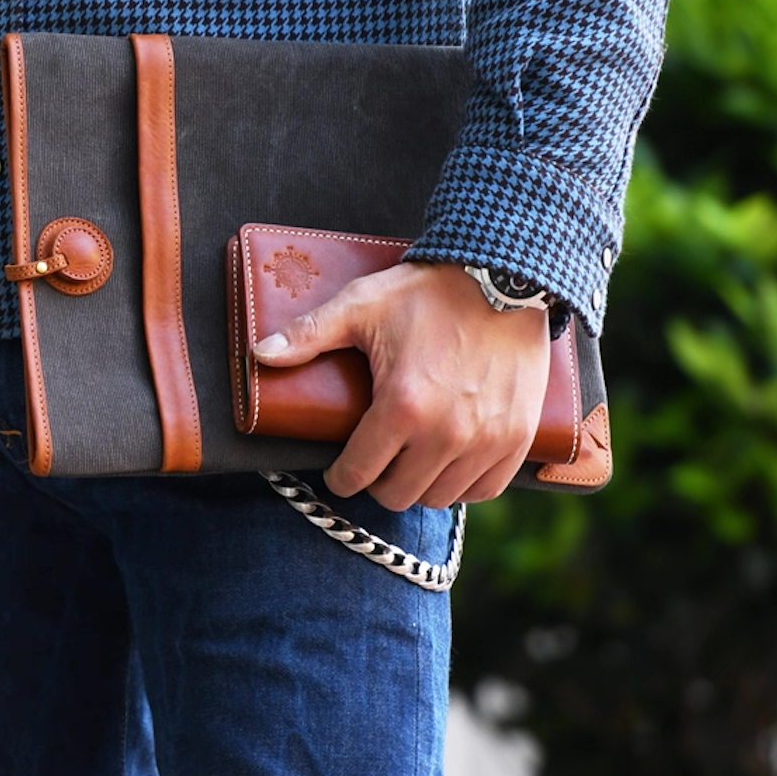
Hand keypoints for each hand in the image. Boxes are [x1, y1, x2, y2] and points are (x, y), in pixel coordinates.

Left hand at [251, 262, 548, 509]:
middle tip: (374, 461)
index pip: (358, 474)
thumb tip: (259, 354)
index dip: (341, 476)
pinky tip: (448, 464)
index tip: (339, 470)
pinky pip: (484, 489)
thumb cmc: (428, 292)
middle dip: (378, 481)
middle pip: (397, 495)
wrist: (505, 278)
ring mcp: (486, 440)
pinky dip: (463, 484)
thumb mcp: (361, 306)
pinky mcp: (517, 439)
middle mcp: (446, 434)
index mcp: (402, 407)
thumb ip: (309, 334)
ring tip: (409, 460)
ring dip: (419, 485)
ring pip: (440, 498)